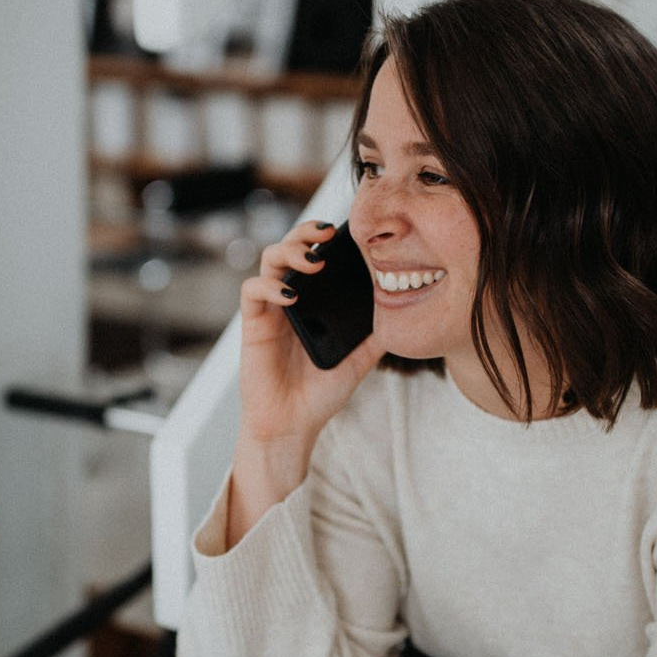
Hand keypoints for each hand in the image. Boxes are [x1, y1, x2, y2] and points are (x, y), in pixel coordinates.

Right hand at [238, 220, 383, 449]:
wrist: (293, 424)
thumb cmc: (320, 393)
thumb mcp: (360, 359)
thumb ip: (376, 336)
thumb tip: (404, 313)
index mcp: (313, 301)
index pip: (316, 254)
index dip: (327, 237)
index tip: (350, 233)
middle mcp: (290, 297)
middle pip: (291, 246)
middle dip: (307, 232)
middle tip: (328, 234)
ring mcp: (270, 308)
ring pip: (270, 259)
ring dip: (289, 250)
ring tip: (313, 259)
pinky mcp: (253, 324)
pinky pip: (252, 291)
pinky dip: (269, 286)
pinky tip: (290, 294)